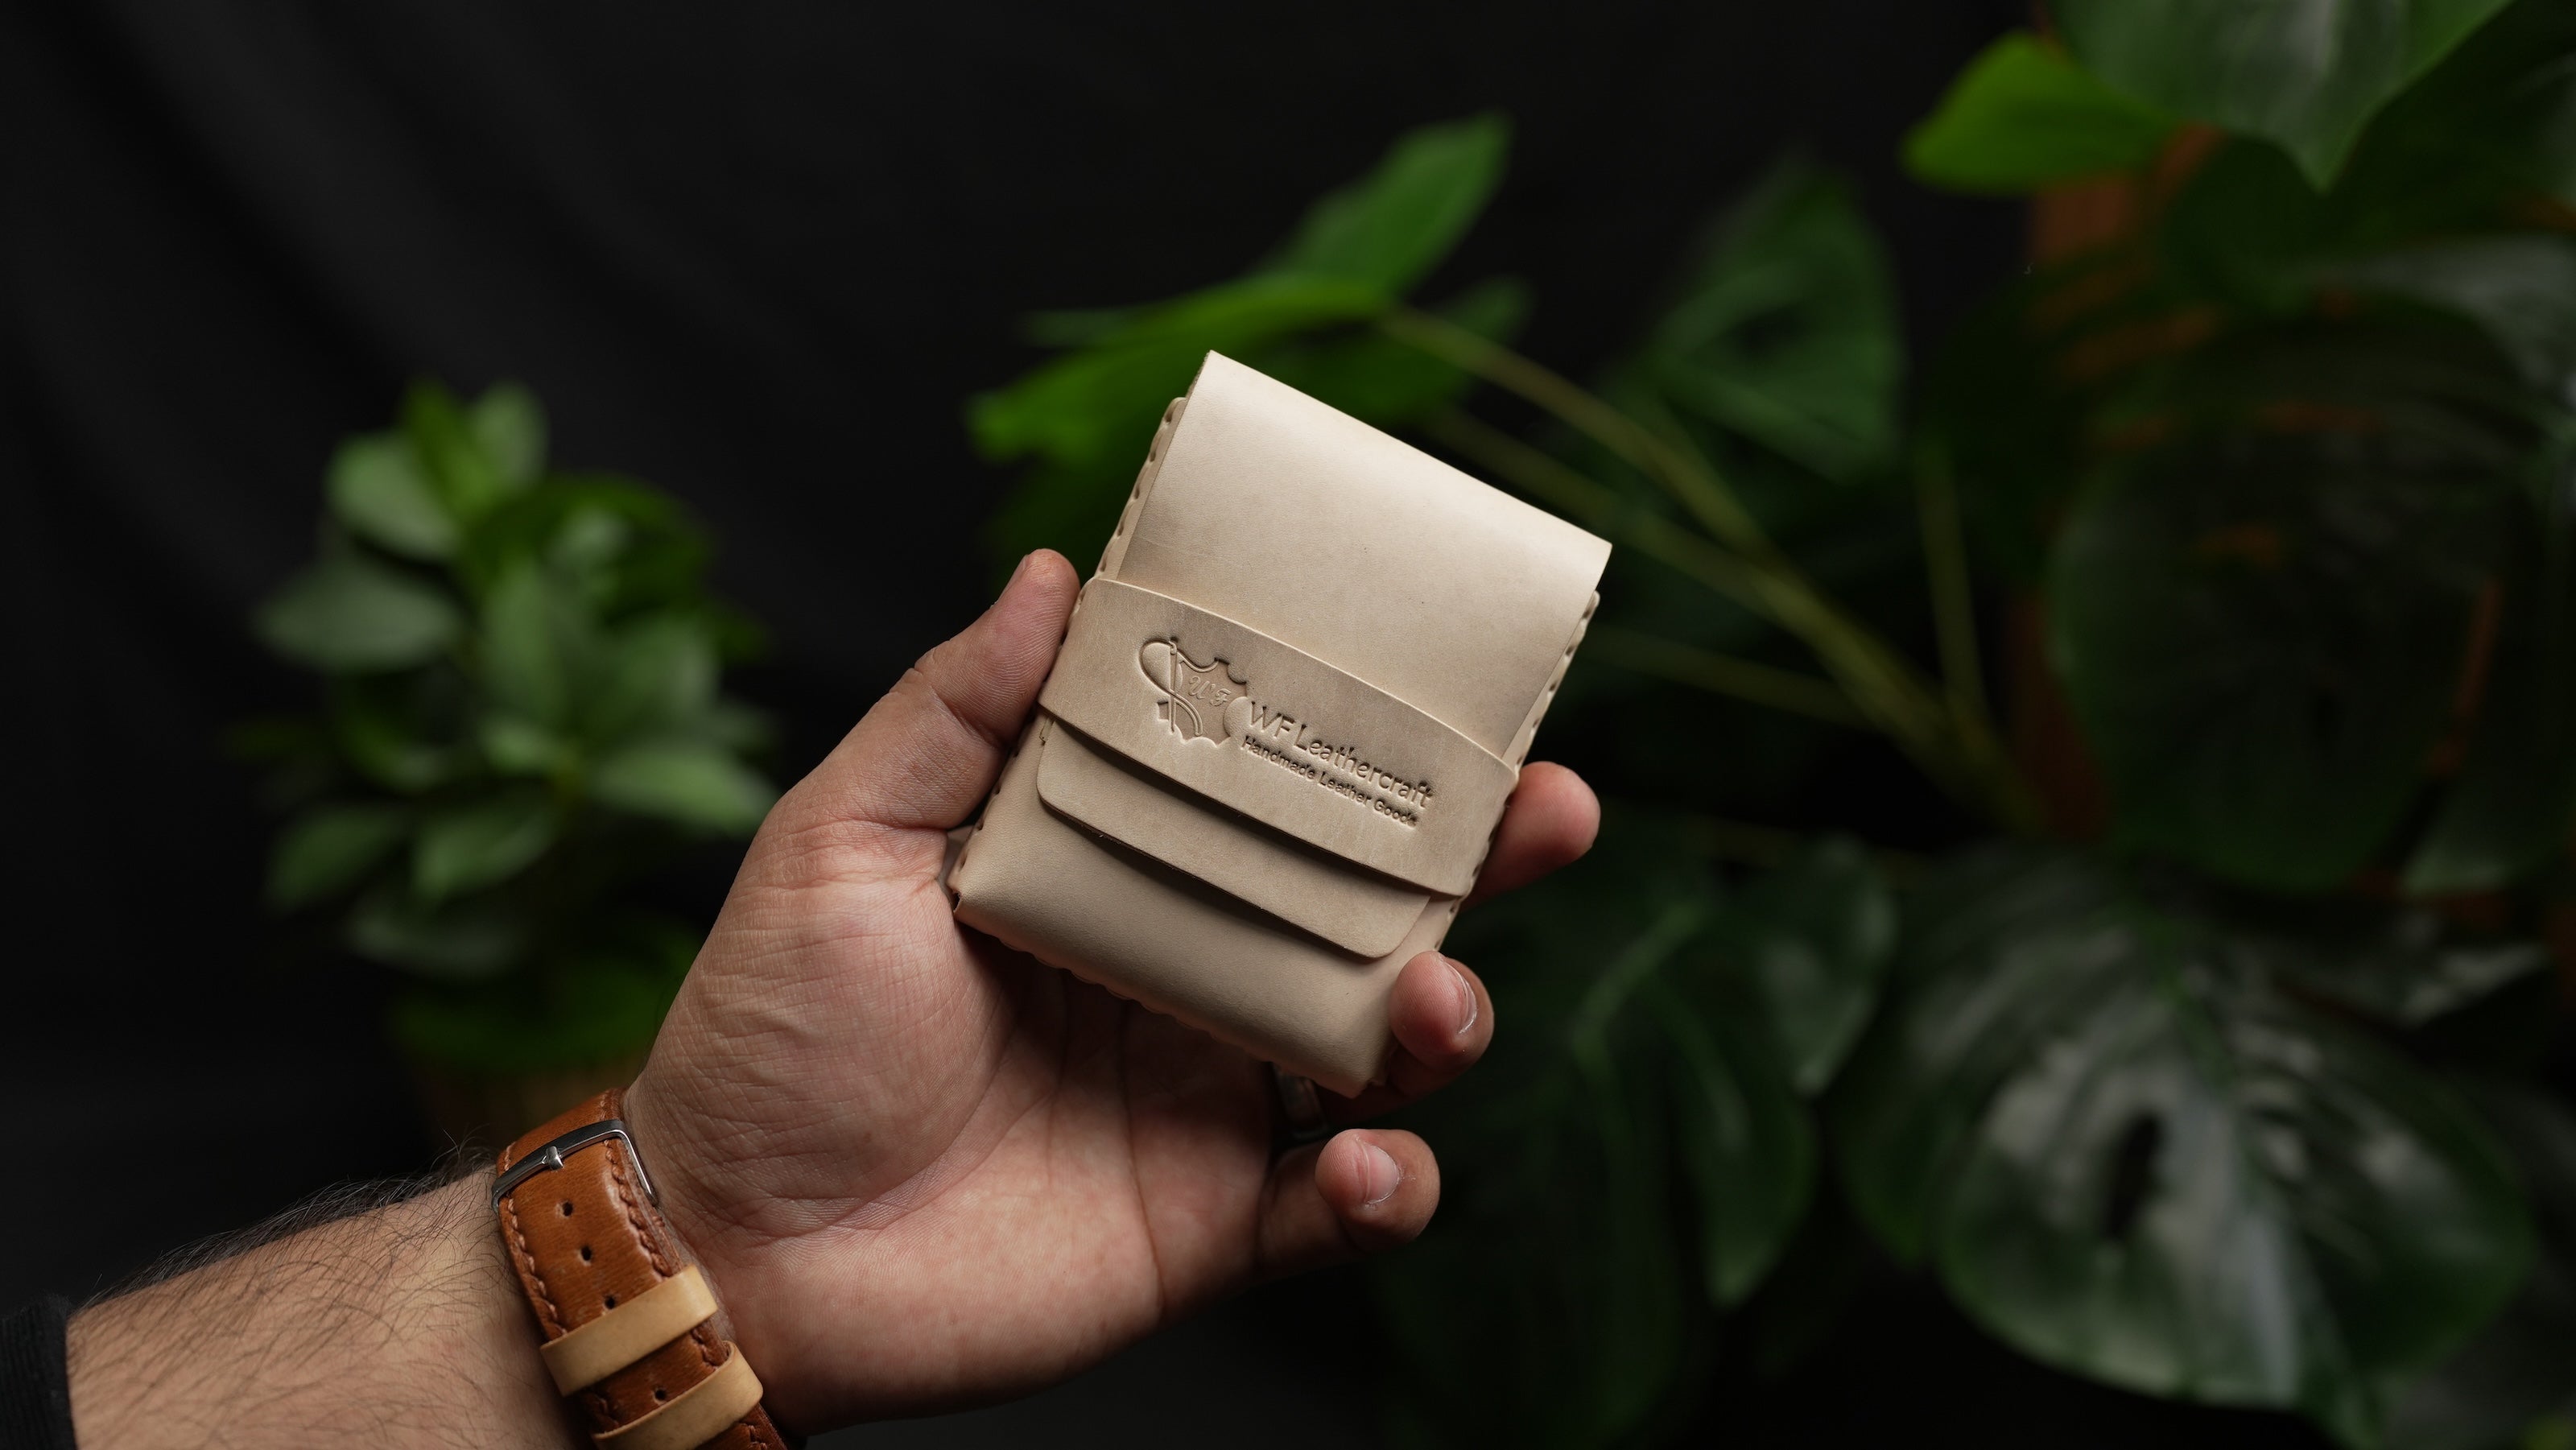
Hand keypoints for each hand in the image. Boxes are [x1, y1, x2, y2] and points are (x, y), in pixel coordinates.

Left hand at [624, 549, 1597, 1430]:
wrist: (734, 1245)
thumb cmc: (769, 1034)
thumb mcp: (842, 840)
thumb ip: (954, 710)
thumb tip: (1057, 570)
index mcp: (1117, 868)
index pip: (1273, 784)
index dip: (1369, 735)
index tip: (1452, 678)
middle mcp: (1186, 973)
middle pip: (1371, 903)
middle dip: (1482, 855)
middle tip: (1554, 808)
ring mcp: (1208, 1099)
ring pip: (1386, 1048)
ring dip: (1447, 1017)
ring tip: (1434, 1003)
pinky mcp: (1213, 1223)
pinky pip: (1340, 1208)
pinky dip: (1387, 1189)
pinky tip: (1365, 1165)